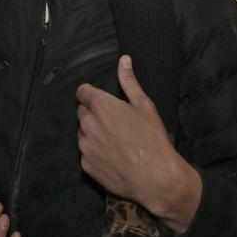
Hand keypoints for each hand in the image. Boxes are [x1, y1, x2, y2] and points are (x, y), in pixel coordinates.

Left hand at [76, 55, 201, 234]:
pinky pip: (86, 153)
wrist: (155, 177)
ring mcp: (85, 146)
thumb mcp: (144, 105)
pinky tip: (112, 157)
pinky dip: (95, 152)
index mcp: (101, 106)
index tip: (102, 100)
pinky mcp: (85, 165)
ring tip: (115, 141)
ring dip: (93, 133)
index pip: (82, 91)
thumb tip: (123, 59)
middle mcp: (87, 124)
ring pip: (83, 133)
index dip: (91, 94)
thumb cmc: (152, 138)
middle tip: (114, 122)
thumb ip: (129, 81)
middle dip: (93, 114)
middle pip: (82, 112)